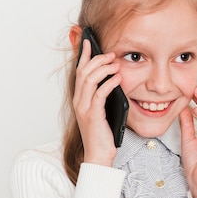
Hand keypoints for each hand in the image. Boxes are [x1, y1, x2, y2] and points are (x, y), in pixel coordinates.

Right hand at [73, 39, 121, 166]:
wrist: (98, 155)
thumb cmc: (102, 134)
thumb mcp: (102, 110)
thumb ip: (103, 95)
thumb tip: (113, 78)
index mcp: (79, 98)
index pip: (79, 71)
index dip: (83, 55)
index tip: (88, 41)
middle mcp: (78, 101)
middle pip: (83, 72)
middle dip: (96, 59)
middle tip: (110, 54)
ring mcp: (84, 108)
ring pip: (89, 80)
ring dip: (103, 69)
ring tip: (115, 63)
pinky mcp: (92, 116)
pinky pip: (99, 94)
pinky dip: (109, 84)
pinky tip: (118, 78)